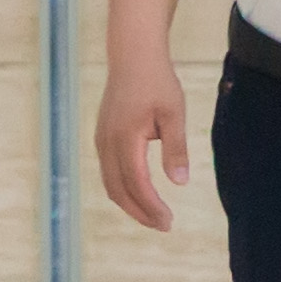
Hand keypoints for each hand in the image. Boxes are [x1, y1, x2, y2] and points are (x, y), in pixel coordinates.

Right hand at [95, 59, 189, 231]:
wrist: (133, 56)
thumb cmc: (157, 82)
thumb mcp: (174, 113)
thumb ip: (175, 148)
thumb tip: (179, 183)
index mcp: (126, 138)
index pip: (137, 184)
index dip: (151, 206)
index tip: (169, 221)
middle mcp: (107, 143)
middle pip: (119, 190)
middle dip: (140, 212)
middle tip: (164, 225)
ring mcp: (101, 140)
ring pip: (110, 184)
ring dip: (130, 204)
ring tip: (153, 216)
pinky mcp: (102, 137)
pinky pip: (108, 172)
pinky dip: (122, 189)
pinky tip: (140, 194)